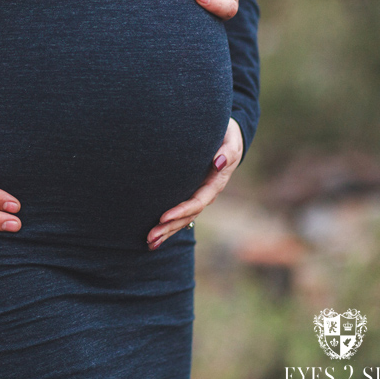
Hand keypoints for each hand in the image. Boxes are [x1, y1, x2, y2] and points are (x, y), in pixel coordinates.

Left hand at [146, 118, 243, 249]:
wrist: (226, 136)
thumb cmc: (227, 135)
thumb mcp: (230, 140)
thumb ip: (226, 151)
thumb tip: (219, 162)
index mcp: (215, 183)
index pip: (197, 202)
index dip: (181, 211)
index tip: (162, 217)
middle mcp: (207, 194)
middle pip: (188, 216)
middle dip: (169, 228)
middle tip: (150, 237)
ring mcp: (199, 196)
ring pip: (183, 219)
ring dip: (166, 232)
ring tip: (149, 243)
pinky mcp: (191, 194)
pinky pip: (180, 214)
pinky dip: (168, 227)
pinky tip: (154, 237)